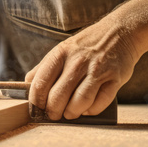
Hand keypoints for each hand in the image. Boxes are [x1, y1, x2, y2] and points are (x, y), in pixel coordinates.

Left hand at [25, 18, 139, 119]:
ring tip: (70, 114)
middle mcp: (78, 61)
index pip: (40, 83)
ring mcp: (97, 70)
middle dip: (53, 111)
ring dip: (72, 113)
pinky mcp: (114, 78)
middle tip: (54, 115)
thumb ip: (45, 67)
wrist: (120, 32)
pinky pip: (100, 103)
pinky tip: (87, 109)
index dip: (36, 101)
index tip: (37, 109)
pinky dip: (92, 111)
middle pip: (58, 96)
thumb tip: (27, 84)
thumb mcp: (63, 49)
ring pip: (79, 102)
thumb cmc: (87, 44)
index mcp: (60, 53)